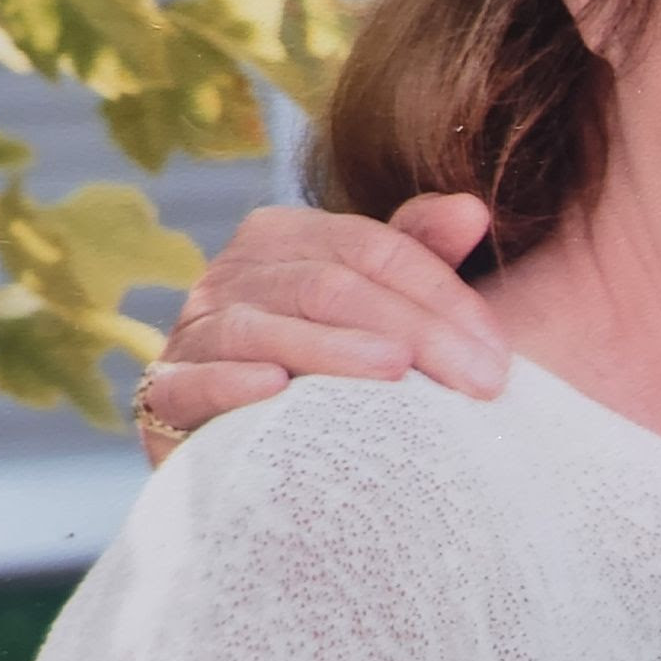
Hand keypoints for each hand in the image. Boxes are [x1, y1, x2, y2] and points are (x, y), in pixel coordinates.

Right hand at [139, 193, 508, 467]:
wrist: (252, 451)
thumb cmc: (337, 369)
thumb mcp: (383, 307)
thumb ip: (421, 255)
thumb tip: (472, 208)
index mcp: (284, 237)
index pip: (373, 249)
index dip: (442, 295)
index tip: (497, 353)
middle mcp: (231, 274)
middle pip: (330, 286)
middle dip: (414, 330)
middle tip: (478, 380)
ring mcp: (193, 332)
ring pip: (266, 327)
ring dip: (333, 350)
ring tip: (396, 373)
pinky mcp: (163, 396)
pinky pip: (192, 381)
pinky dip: (231, 383)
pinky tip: (276, 390)